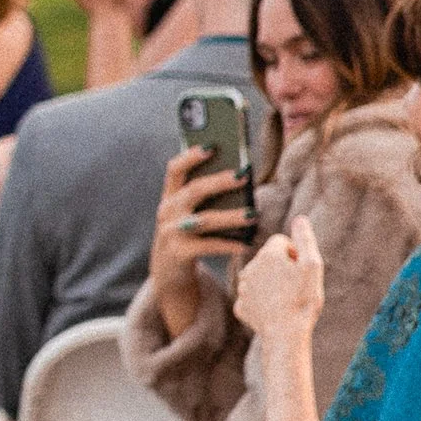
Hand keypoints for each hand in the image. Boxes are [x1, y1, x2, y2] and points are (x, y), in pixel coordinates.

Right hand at [149, 148, 254, 332]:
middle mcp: (167, 212)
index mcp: (170, 197)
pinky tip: (247, 243)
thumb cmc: (188, 237)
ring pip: (204, 220)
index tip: (213, 145)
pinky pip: (208, 246)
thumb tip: (240, 178)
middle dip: (219, 181)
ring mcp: (171, 233)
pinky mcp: (179, 253)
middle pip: (193, 190)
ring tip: (253, 215)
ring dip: (231, 216)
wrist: (168, 275)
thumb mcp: (187, 215)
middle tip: (243, 174)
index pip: (175, 169)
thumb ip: (205, 197)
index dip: (192, 156)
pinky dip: (229, 245)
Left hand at [235, 212, 324, 346]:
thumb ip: (305, 239)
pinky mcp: (240, 306)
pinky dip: (263, 302)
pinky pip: (254, 298)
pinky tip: (274, 311)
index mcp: (267, 255)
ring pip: (260, 278)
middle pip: (269, 259)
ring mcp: (242, 288)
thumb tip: (300, 218)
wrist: (285, 334)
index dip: (295, 253)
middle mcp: (249, 268)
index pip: (281, 242)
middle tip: (296, 287)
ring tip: (286, 300)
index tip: (301, 270)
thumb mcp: (312, 265)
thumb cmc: (302, 299)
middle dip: (282, 268)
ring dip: (271, 284)